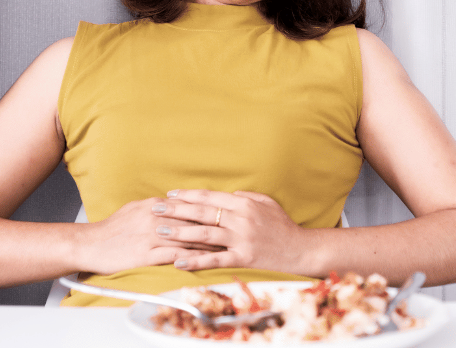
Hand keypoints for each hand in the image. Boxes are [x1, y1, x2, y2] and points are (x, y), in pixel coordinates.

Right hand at [78, 197, 223, 275]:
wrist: (90, 244)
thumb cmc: (113, 228)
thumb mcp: (136, 208)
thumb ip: (159, 205)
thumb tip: (176, 201)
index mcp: (156, 205)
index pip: (190, 205)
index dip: (211, 210)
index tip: (228, 213)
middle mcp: (156, 218)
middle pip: (194, 220)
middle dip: (217, 225)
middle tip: (236, 229)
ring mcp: (152, 236)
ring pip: (188, 237)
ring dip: (210, 243)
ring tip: (229, 246)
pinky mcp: (147, 254)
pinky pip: (176, 255)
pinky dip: (194, 258)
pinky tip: (207, 262)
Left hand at [155, 189, 309, 273]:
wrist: (301, 249)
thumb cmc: (284, 226)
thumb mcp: (267, 203)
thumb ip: (245, 197)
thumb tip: (226, 195)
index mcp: (244, 204)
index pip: (210, 197)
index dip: (188, 195)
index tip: (170, 194)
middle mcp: (241, 219)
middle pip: (202, 213)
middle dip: (176, 210)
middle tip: (155, 209)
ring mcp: (241, 239)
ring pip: (204, 234)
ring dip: (179, 233)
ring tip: (159, 231)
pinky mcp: (243, 258)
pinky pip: (214, 259)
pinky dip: (194, 261)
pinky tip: (177, 261)